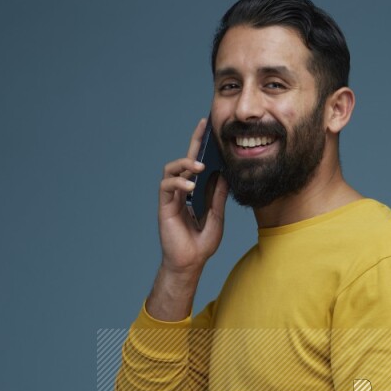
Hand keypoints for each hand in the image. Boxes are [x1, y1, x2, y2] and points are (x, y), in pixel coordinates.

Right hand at [157, 117, 228, 274]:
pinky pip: (167, 187)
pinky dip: (178, 183)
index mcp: (195, 192)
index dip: (202, 146)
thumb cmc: (201, 244)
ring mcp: (172, 198)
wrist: (190, 263)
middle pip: (185, 161)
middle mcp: (182, 191)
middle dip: (194, 143)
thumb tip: (225, 175)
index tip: (210, 129)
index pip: (198, 165)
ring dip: (185, 164)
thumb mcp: (217, 217)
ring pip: (172, 170)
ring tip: (199, 166)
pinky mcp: (165, 206)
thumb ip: (218, 196)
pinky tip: (190, 187)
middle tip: (203, 127)